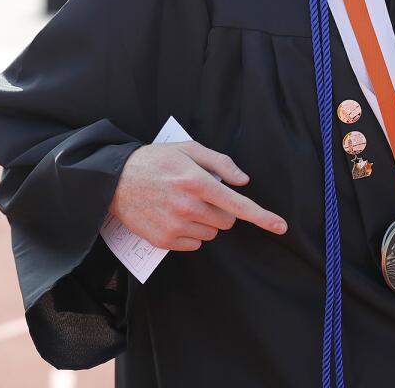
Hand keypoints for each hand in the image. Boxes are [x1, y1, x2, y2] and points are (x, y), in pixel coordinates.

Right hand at [109, 141, 286, 250]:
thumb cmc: (156, 161)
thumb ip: (221, 163)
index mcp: (197, 182)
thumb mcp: (189, 150)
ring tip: (184, 204)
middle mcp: (187, 207)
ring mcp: (174, 226)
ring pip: (211, 234)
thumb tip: (243, 181)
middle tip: (202, 196)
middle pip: (227, 221)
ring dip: (206, 222)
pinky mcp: (162, 240)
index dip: (262, 216)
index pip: (237, 205)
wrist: (114, 181)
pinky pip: (194, 244)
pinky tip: (174, 217)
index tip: (281, 227)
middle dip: (222, 210)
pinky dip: (191, 233)